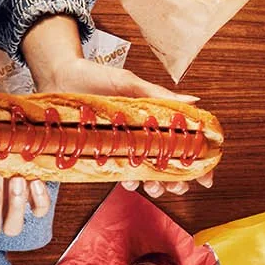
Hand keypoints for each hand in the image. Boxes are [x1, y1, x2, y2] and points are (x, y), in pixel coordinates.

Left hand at [28, 57, 213, 197]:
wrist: (58, 77)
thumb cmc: (95, 76)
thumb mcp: (130, 83)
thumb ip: (159, 95)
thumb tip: (194, 101)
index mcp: (155, 118)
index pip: (183, 143)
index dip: (197, 162)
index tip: (205, 176)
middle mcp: (142, 134)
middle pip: (168, 164)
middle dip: (177, 180)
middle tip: (178, 186)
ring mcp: (123, 145)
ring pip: (146, 173)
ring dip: (155, 185)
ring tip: (155, 188)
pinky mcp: (102, 152)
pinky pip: (118, 172)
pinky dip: (126, 180)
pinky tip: (129, 182)